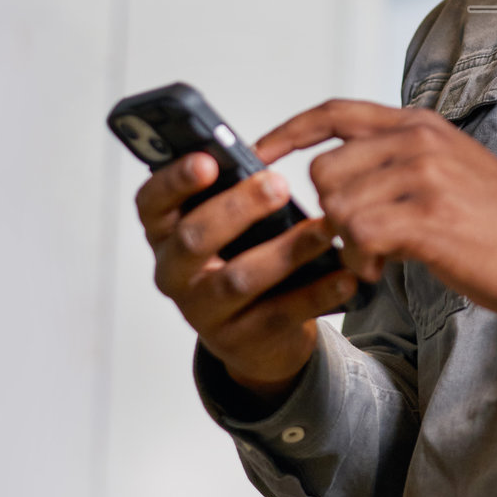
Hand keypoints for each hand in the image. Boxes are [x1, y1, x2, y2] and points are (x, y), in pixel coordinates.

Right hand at [135, 153, 357, 397]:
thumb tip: (261, 155)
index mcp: (165, 233)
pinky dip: (316, 294)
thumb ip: (232, 192)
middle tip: (279, 184)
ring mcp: (202, 312)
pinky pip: (279, 314)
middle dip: (237, 208)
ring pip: (238, 280)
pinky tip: (344, 275)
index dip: (175, 180)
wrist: (254, 336)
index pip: (152, 202)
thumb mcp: (227, 224)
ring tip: (325, 229)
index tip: (208, 161)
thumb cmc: (239, 258)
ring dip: (286, 251)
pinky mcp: (239, 341)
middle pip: (194, 239)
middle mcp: (174, 273)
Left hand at [257, 100, 496, 316]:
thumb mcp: (449, 167)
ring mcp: (425, 176)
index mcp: (420, 124)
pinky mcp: (429, 217)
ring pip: (337, 205)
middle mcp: (419, 140)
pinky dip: (358, 260)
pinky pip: (358, 235)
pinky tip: (380, 269)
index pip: (335, 112)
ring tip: (373, 258)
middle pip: (325, 170)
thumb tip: (334, 175)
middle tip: (354, 240)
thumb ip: (397, 160)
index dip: (288, 131)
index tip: (256, 152)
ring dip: (344, 243)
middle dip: (326, 212)